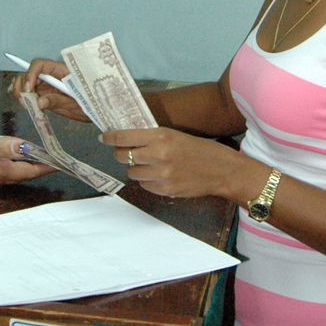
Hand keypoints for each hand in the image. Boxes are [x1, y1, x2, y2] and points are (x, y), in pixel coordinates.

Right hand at [0, 135, 54, 188]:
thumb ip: (3, 146)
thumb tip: (26, 146)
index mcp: (0, 171)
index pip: (30, 169)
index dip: (47, 165)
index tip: (61, 163)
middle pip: (24, 173)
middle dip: (39, 167)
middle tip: (53, 159)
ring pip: (12, 173)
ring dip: (26, 166)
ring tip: (36, 158)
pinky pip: (1, 172)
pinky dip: (11, 165)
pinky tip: (8, 158)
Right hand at [9, 58, 88, 121]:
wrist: (97, 110)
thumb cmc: (92, 103)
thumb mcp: (77, 103)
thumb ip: (58, 101)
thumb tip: (39, 102)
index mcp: (62, 71)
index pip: (41, 64)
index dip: (31, 74)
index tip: (28, 89)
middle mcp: (52, 75)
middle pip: (30, 72)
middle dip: (22, 85)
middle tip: (25, 102)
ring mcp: (48, 83)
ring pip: (26, 80)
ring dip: (20, 90)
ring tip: (24, 104)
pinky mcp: (45, 92)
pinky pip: (29, 89)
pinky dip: (21, 92)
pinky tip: (19, 98)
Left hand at [100, 128, 234, 197]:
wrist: (222, 170)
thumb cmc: (199, 149)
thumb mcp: (175, 135)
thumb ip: (152, 137)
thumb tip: (127, 139)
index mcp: (160, 136)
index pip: (123, 137)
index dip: (109, 137)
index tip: (103, 137)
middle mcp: (158, 155)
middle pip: (123, 155)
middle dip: (120, 153)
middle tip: (124, 151)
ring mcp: (161, 175)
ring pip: (132, 172)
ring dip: (135, 167)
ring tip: (147, 163)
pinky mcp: (165, 190)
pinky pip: (144, 185)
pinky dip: (146, 180)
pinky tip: (157, 175)